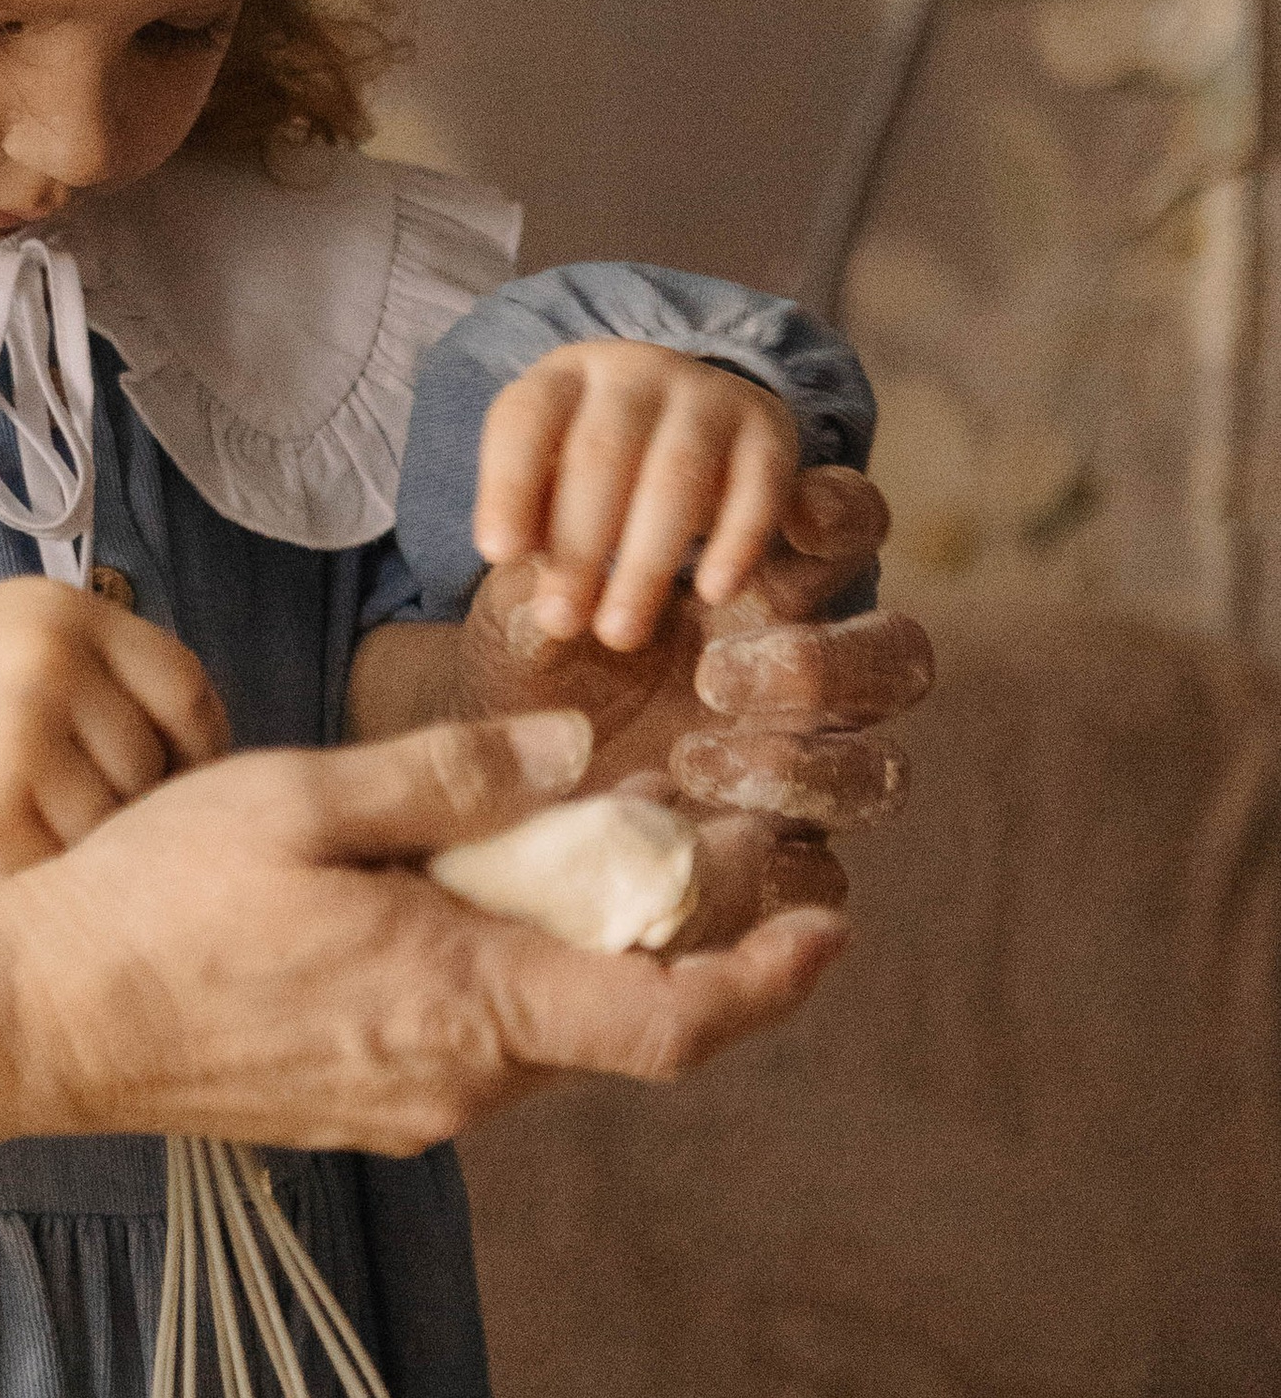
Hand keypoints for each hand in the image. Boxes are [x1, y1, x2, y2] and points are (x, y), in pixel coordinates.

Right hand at [0, 577, 230, 876]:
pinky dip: (32, 885)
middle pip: (156, 773)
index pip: (190, 696)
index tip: (177, 797)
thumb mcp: (14, 639)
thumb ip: (102, 680)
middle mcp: (52, 664)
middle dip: (131, 818)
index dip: (196, 759)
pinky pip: (54, 873)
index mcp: (71, 614)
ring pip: (112, 834)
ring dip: (82, 859)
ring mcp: (17, 736)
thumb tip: (210, 777)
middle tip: (83, 832)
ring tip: (27, 842)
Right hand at [0, 707, 849, 1153]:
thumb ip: (450, 778)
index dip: (771, 981)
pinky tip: (439, 902)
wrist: (36, 1023)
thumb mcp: (304, 797)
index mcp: (466, 1002)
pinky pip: (470, 1047)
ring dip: (568, 954)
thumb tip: (575, 758)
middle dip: (663, 937)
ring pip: (539, 1035)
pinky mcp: (358, 1110)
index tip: (831, 926)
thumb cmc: (156, 900)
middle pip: (613, 1023)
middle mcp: (456, 1083)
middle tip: (679, 833)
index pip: (671, 1022)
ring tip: (544, 851)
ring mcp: (405, 1109)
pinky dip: (498, 978)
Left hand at [456, 464, 933, 897]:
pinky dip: (779, 869)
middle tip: (714, 675)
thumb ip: (543, 594)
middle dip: (825, 664)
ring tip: (689, 761)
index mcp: (763, 587)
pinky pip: (824, 879)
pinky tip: (700, 845)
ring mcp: (802, 773)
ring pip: (881, 772)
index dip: (846, 518)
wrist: (497, 789)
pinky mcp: (777, 863)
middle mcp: (805, 677)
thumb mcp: (516, 621)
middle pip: (899, 657)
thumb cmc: (526, 672)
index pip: (849, 533)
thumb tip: (554, 589)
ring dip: (800, 766)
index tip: (799, 520)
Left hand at [475, 340, 803, 649]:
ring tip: (619, 633)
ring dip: (645, 561)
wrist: (698, 413)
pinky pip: (758, 485)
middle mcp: (635, 372)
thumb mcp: (553, 472)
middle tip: (560, 620)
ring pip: (676, 474)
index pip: (526, 420)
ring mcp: (706, 394)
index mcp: (565, 377)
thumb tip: (518, 567)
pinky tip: (713, 593)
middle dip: (578, 543)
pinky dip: (737, 541)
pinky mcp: (768, 427)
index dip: (510, 485)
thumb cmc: (600, 465)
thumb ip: (534, 514)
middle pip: (601, 453)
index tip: (498, 553)